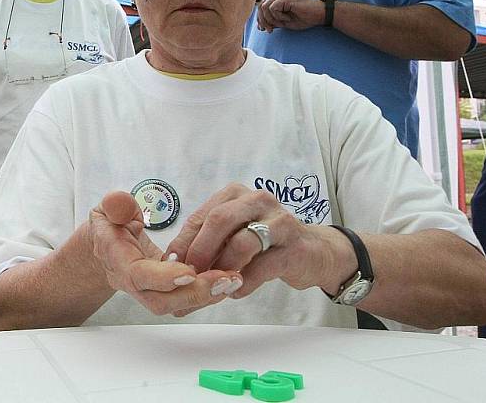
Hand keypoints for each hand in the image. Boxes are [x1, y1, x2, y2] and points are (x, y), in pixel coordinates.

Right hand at [89, 191, 242, 315]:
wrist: (106, 244)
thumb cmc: (109, 223)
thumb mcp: (108, 208)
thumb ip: (115, 205)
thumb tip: (119, 201)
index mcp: (117, 260)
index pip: (139, 275)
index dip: (163, 277)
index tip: (189, 272)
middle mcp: (132, 282)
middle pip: (161, 301)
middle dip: (194, 293)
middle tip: (224, 279)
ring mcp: (149, 290)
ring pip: (176, 305)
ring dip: (206, 295)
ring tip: (233, 279)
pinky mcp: (164, 291)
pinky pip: (184, 299)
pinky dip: (207, 292)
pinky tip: (227, 280)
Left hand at [165, 183, 344, 298]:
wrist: (314, 252)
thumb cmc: (264, 244)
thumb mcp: (233, 235)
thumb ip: (207, 243)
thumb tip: (172, 264)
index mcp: (235, 195)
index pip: (201, 216)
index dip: (183, 242)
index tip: (171, 265)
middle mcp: (257, 201)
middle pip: (219, 220)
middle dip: (200, 251)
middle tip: (190, 275)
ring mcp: (279, 222)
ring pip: (242, 243)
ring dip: (223, 268)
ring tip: (214, 284)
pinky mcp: (295, 248)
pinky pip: (262, 268)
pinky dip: (244, 283)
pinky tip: (236, 291)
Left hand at [257, 0, 324, 31]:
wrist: (320, 14)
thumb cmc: (305, 18)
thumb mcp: (285, 22)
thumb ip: (273, 21)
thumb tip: (260, 26)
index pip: (262, 6)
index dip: (260, 18)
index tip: (263, 29)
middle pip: (261, 6)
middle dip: (263, 20)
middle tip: (269, 30)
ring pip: (265, 7)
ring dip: (271, 19)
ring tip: (282, 23)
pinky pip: (273, 8)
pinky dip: (278, 16)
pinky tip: (287, 18)